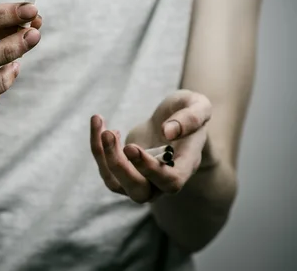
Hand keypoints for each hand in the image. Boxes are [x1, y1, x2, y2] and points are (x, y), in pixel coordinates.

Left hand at [90, 90, 211, 202]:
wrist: (176, 120)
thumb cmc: (190, 111)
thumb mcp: (198, 105)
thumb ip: (191, 117)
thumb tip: (168, 132)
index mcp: (186, 167)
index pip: (170, 181)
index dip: (150, 169)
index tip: (131, 146)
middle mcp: (163, 181)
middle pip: (139, 192)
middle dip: (119, 166)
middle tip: (109, 135)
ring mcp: (142, 180)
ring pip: (117, 183)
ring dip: (103, 156)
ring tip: (101, 125)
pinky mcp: (124, 173)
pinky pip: (106, 169)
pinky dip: (97, 147)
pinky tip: (99, 122)